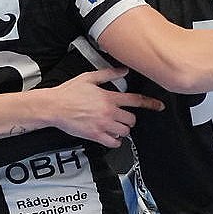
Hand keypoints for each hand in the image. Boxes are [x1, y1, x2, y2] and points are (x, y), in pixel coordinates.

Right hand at [39, 67, 163, 148]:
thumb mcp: (89, 78)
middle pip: (132, 119)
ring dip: (123, 130)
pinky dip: (115, 141)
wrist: (54, 107)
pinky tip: (112, 136)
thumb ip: (109, 74)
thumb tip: (124, 70)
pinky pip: (113, 142)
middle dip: (130, 119)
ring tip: (116, 126)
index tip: (159, 106)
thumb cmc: (69, 92)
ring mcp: (102, 125)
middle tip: (124, 118)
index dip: (150, 103)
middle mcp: (108, 112)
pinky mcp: (95, 135)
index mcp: (109, 97)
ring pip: (125, 132)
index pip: (136, 100)